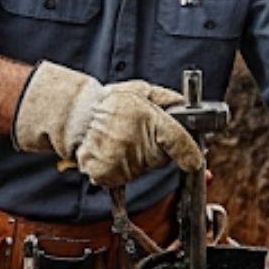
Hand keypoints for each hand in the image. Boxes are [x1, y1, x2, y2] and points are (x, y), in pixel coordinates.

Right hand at [11, 62, 203, 188]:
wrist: (73, 117)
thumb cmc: (107, 103)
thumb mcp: (139, 90)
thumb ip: (166, 99)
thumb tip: (187, 108)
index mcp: (145, 115)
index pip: (178, 141)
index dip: (190, 154)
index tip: (194, 161)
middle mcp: (133, 139)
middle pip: (160, 159)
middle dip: (155, 150)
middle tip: (137, 135)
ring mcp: (119, 159)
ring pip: (142, 170)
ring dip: (135, 160)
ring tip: (120, 141)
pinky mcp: (106, 174)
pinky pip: (122, 178)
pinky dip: (119, 169)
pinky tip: (111, 153)